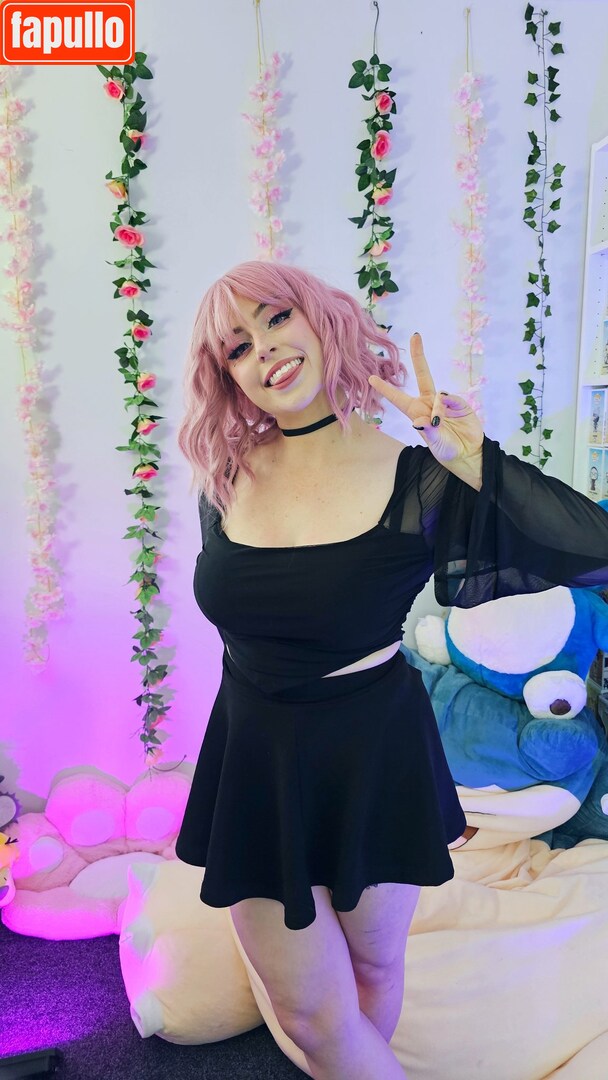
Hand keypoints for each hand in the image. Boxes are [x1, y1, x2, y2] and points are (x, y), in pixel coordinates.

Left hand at [368, 332, 483, 466]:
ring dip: (438, 410)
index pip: (398, 398)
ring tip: (440, 425)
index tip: (371, 378)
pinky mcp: (459, 403)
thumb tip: (419, 422)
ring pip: (438, 395)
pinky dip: (449, 405)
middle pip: (423, 375)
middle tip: (416, 336)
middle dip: (418, 356)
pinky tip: (449, 414)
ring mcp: (444, 402)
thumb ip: (429, 432)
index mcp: (416, 413)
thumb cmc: (447, 450)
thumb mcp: (436, 444)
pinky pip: (451, 398)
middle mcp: (428, 404)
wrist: (469, 452)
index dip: (385, 388)